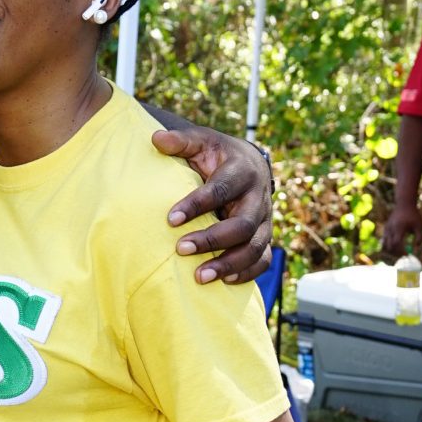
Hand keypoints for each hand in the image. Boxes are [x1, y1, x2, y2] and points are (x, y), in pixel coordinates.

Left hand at [153, 128, 273, 283]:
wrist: (248, 164)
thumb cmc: (218, 155)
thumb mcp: (201, 141)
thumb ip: (181, 141)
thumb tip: (156, 140)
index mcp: (243, 170)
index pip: (221, 190)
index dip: (196, 205)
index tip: (170, 219)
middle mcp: (259, 197)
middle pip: (242, 224)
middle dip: (212, 239)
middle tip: (181, 249)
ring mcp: (265, 220)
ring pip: (254, 247)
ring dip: (228, 264)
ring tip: (199, 276)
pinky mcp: (265, 236)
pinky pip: (263, 260)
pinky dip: (247, 273)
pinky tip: (224, 282)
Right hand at [380, 200, 421, 263]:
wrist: (404, 204)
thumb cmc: (413, 215)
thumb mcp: (419, 226)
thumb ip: (419, 238)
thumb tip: (416, 250)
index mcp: (399, 228)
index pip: (396, 244)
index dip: (401, 251)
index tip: (407, 254)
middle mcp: (391, 229)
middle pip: (389, 246)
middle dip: (396, 253)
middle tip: (404, 255)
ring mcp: (386, 228)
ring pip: (385, 245)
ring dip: (391, 250)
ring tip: (400, 251)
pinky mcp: (385, 228)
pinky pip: (384, 240)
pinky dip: (389, 245)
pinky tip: (396, 244)